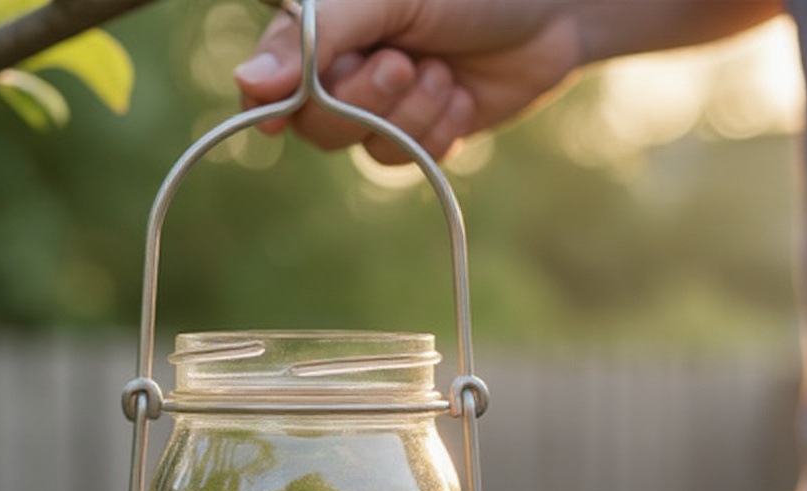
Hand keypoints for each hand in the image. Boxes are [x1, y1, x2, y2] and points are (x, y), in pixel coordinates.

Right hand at [234, 0, 584, 163]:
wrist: (558, 13)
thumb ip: (318, 35)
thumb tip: (248, 82)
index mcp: (328, 24)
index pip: (273, 75)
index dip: (269, 101)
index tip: (275, 119)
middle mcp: (346, 66)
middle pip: (315, 124)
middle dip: (366, 101)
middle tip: (406, 63)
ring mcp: (381, 105)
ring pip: (363, 145)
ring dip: (413, 115)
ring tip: (446, 72)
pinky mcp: (416, 134)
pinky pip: (402, 160)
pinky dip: (437, 133)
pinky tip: (460, 98)